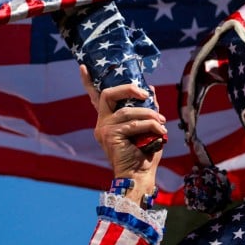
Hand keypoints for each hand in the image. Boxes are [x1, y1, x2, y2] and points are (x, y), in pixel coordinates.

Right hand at [81, 67, 166, 199]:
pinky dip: (149, 126)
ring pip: (127, 111)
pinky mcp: (110, 136)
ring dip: (148, 115)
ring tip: (161, 122)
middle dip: (127, 89)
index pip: (94, 98)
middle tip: (145, 94)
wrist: (139, 177)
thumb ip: (146, 110)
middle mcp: (101, 124)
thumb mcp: (147, 128)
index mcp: (107, 121)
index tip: (83, 67)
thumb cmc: (144, 154)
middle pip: (107, 94)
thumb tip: (151, 90)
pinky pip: (133, 124)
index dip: (87, 82)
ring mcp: (104, 130)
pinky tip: (160, 132)